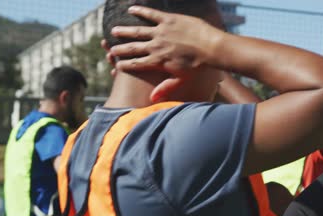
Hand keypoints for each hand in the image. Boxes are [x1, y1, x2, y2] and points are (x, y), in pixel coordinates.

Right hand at [108, 6, 225, 101]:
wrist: (211, 48)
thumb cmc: (198, 65)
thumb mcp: (181, 79)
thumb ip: (166, 87)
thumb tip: (152, 99)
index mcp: (158, 61)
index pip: (137, 63)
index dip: (125, 65)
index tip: (116, 66)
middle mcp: (156, 46)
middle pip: (133, 48)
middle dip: (120, 49)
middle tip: (111, 49)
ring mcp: (161, 32)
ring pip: (138, 31)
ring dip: (125, 31)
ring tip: (114, 31)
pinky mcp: (168, 20)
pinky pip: (151, 14)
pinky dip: (140, 11)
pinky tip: (131, 9)